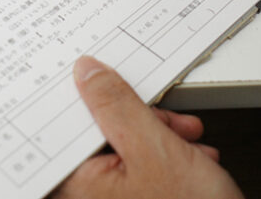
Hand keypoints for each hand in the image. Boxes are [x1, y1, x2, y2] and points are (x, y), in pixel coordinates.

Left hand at [52, 56, 242, 198]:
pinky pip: (139, 173)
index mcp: (74, 185)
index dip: (95, 98)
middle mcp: (85, 197)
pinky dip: (168, 161)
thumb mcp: (156, 149)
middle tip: (169, 121)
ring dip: (163, 138)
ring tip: (190, 144)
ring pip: (125, 151)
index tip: (114, 83)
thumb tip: (88, 73)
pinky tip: (193, 162)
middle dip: (142, 120)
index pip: (67, 123)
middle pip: (99, 135)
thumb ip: (118, 106)